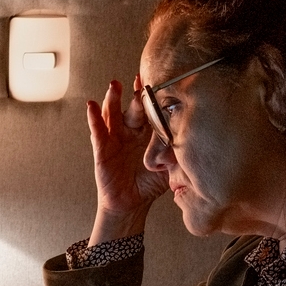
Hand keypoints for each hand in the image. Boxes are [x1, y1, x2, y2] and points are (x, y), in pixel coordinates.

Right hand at [84, 79, 167, 240]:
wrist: (131, 205)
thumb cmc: (149, 184)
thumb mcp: (169, 168)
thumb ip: (177, 155)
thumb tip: (193, 142)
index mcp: (147, 134)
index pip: (151, 112)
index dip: (153, 98)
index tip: (158, 81)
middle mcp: (130, 131)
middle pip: (132, 108)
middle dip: (135, 94)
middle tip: (139, 80)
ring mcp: (115, 138)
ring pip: (113, 113)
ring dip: (112, 98)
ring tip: (114, 85)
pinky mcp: (102, 148)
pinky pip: (98, 131)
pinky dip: (94, 117)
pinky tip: (92, 105)